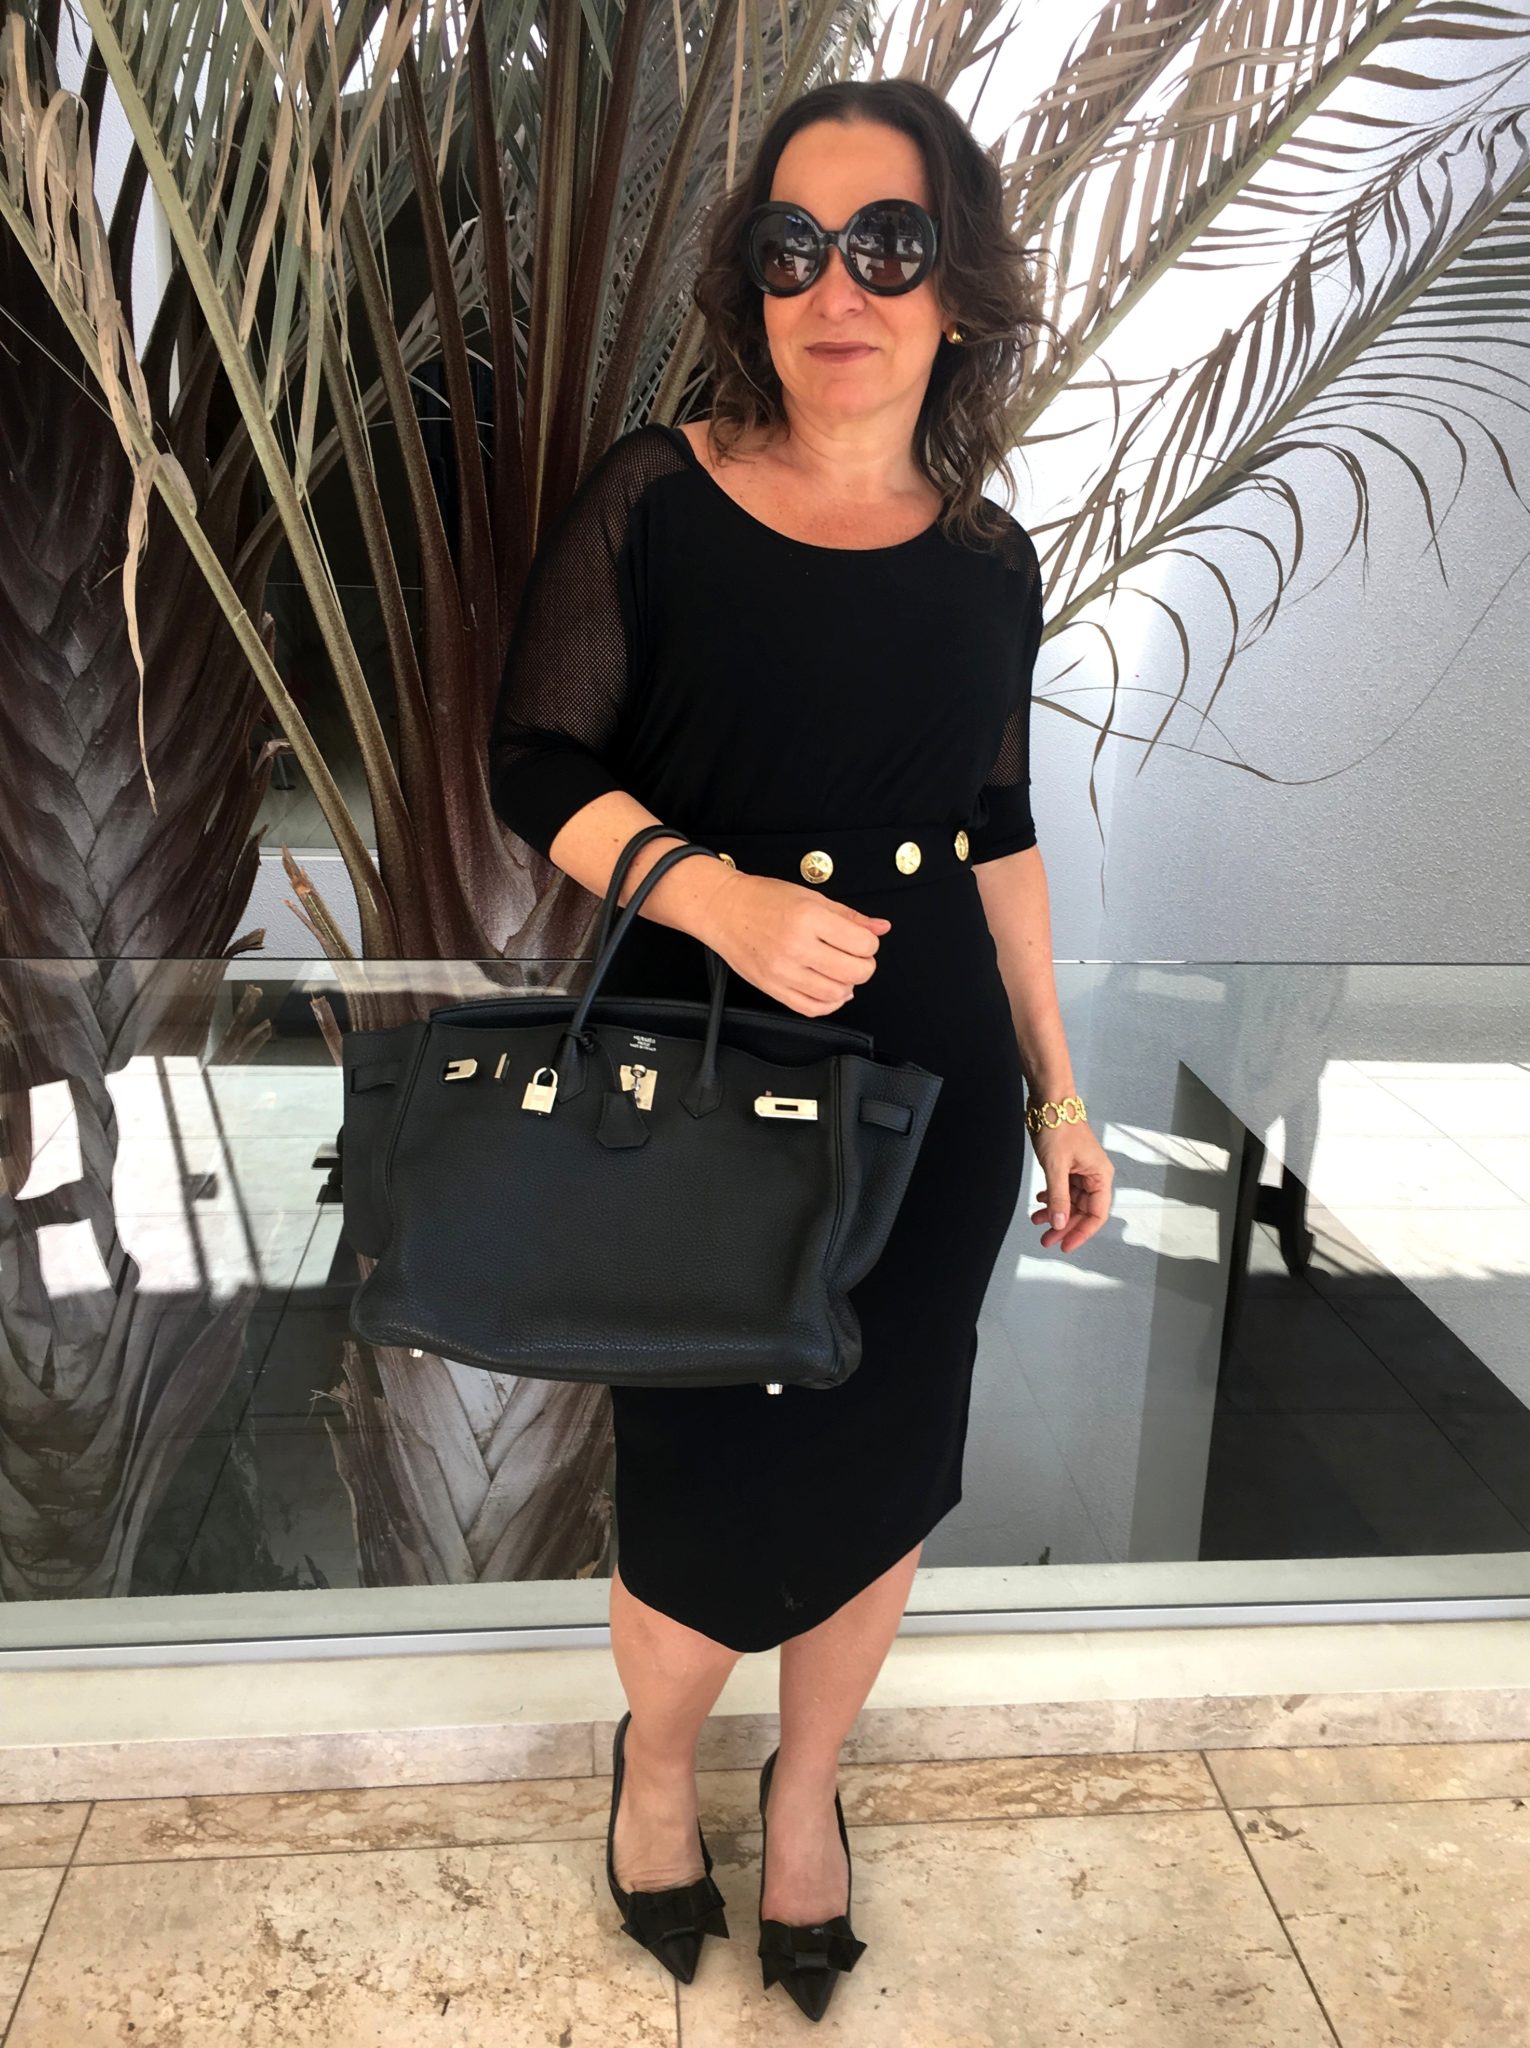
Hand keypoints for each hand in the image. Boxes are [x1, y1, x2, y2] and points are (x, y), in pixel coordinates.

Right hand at [699, 868, 889, 1017]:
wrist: (724, 909)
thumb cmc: (763, 899)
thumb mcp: (812, 897)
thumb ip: (850, 916)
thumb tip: (881, 927)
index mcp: (809, 918)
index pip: (863, 944)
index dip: (870, 944)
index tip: (863, 941)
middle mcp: (796, 947)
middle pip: (854, 972)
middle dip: (864, 966)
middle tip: (857, 957)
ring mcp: (783, 972)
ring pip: (836, 994)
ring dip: (847, 986)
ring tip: (840, 972)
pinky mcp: (773, 988)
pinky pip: (811, 1008)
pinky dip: (829, 1004)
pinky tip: (829, 991)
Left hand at [1028, 1118, 1113, 1253]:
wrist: (1049, 1100)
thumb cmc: (1058, 1127)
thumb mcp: (1056, 1167)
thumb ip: (1058, 1198)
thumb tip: (1060, 1224)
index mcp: (1100, 1176)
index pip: (1096, 1214)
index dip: (1081, 1233)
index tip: (1065, 1245)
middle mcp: (1094, 1174)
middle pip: (1083, 1210)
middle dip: (1064, 1226)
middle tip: (1045, 1239)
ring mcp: (1080, 1169)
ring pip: (1071, 1200)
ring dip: (1055, 1212)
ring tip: (1036, 1221)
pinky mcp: (1068, 1164)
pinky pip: (1063, 1188)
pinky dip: (1051, 1197)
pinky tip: (1039, 1201)